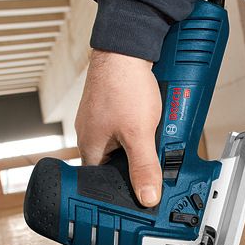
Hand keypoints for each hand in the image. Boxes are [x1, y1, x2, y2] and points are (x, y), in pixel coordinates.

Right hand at [75, 49, 162, 206]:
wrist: (125, 47)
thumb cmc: (123, 85)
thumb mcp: (139, 133)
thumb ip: (144, 167)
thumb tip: (147, 197)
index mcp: (89, 147)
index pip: (101, 183)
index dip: (120, 191)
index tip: (137, 196)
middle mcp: (91, 135)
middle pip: (115, 164)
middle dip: (136, 165)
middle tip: (154, 164)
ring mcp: (101, 120)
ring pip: (124, 144)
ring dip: (141, 145)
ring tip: (155, 138)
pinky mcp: (112, 107)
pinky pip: (127, 127)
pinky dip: (141, 128)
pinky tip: (154, 122)